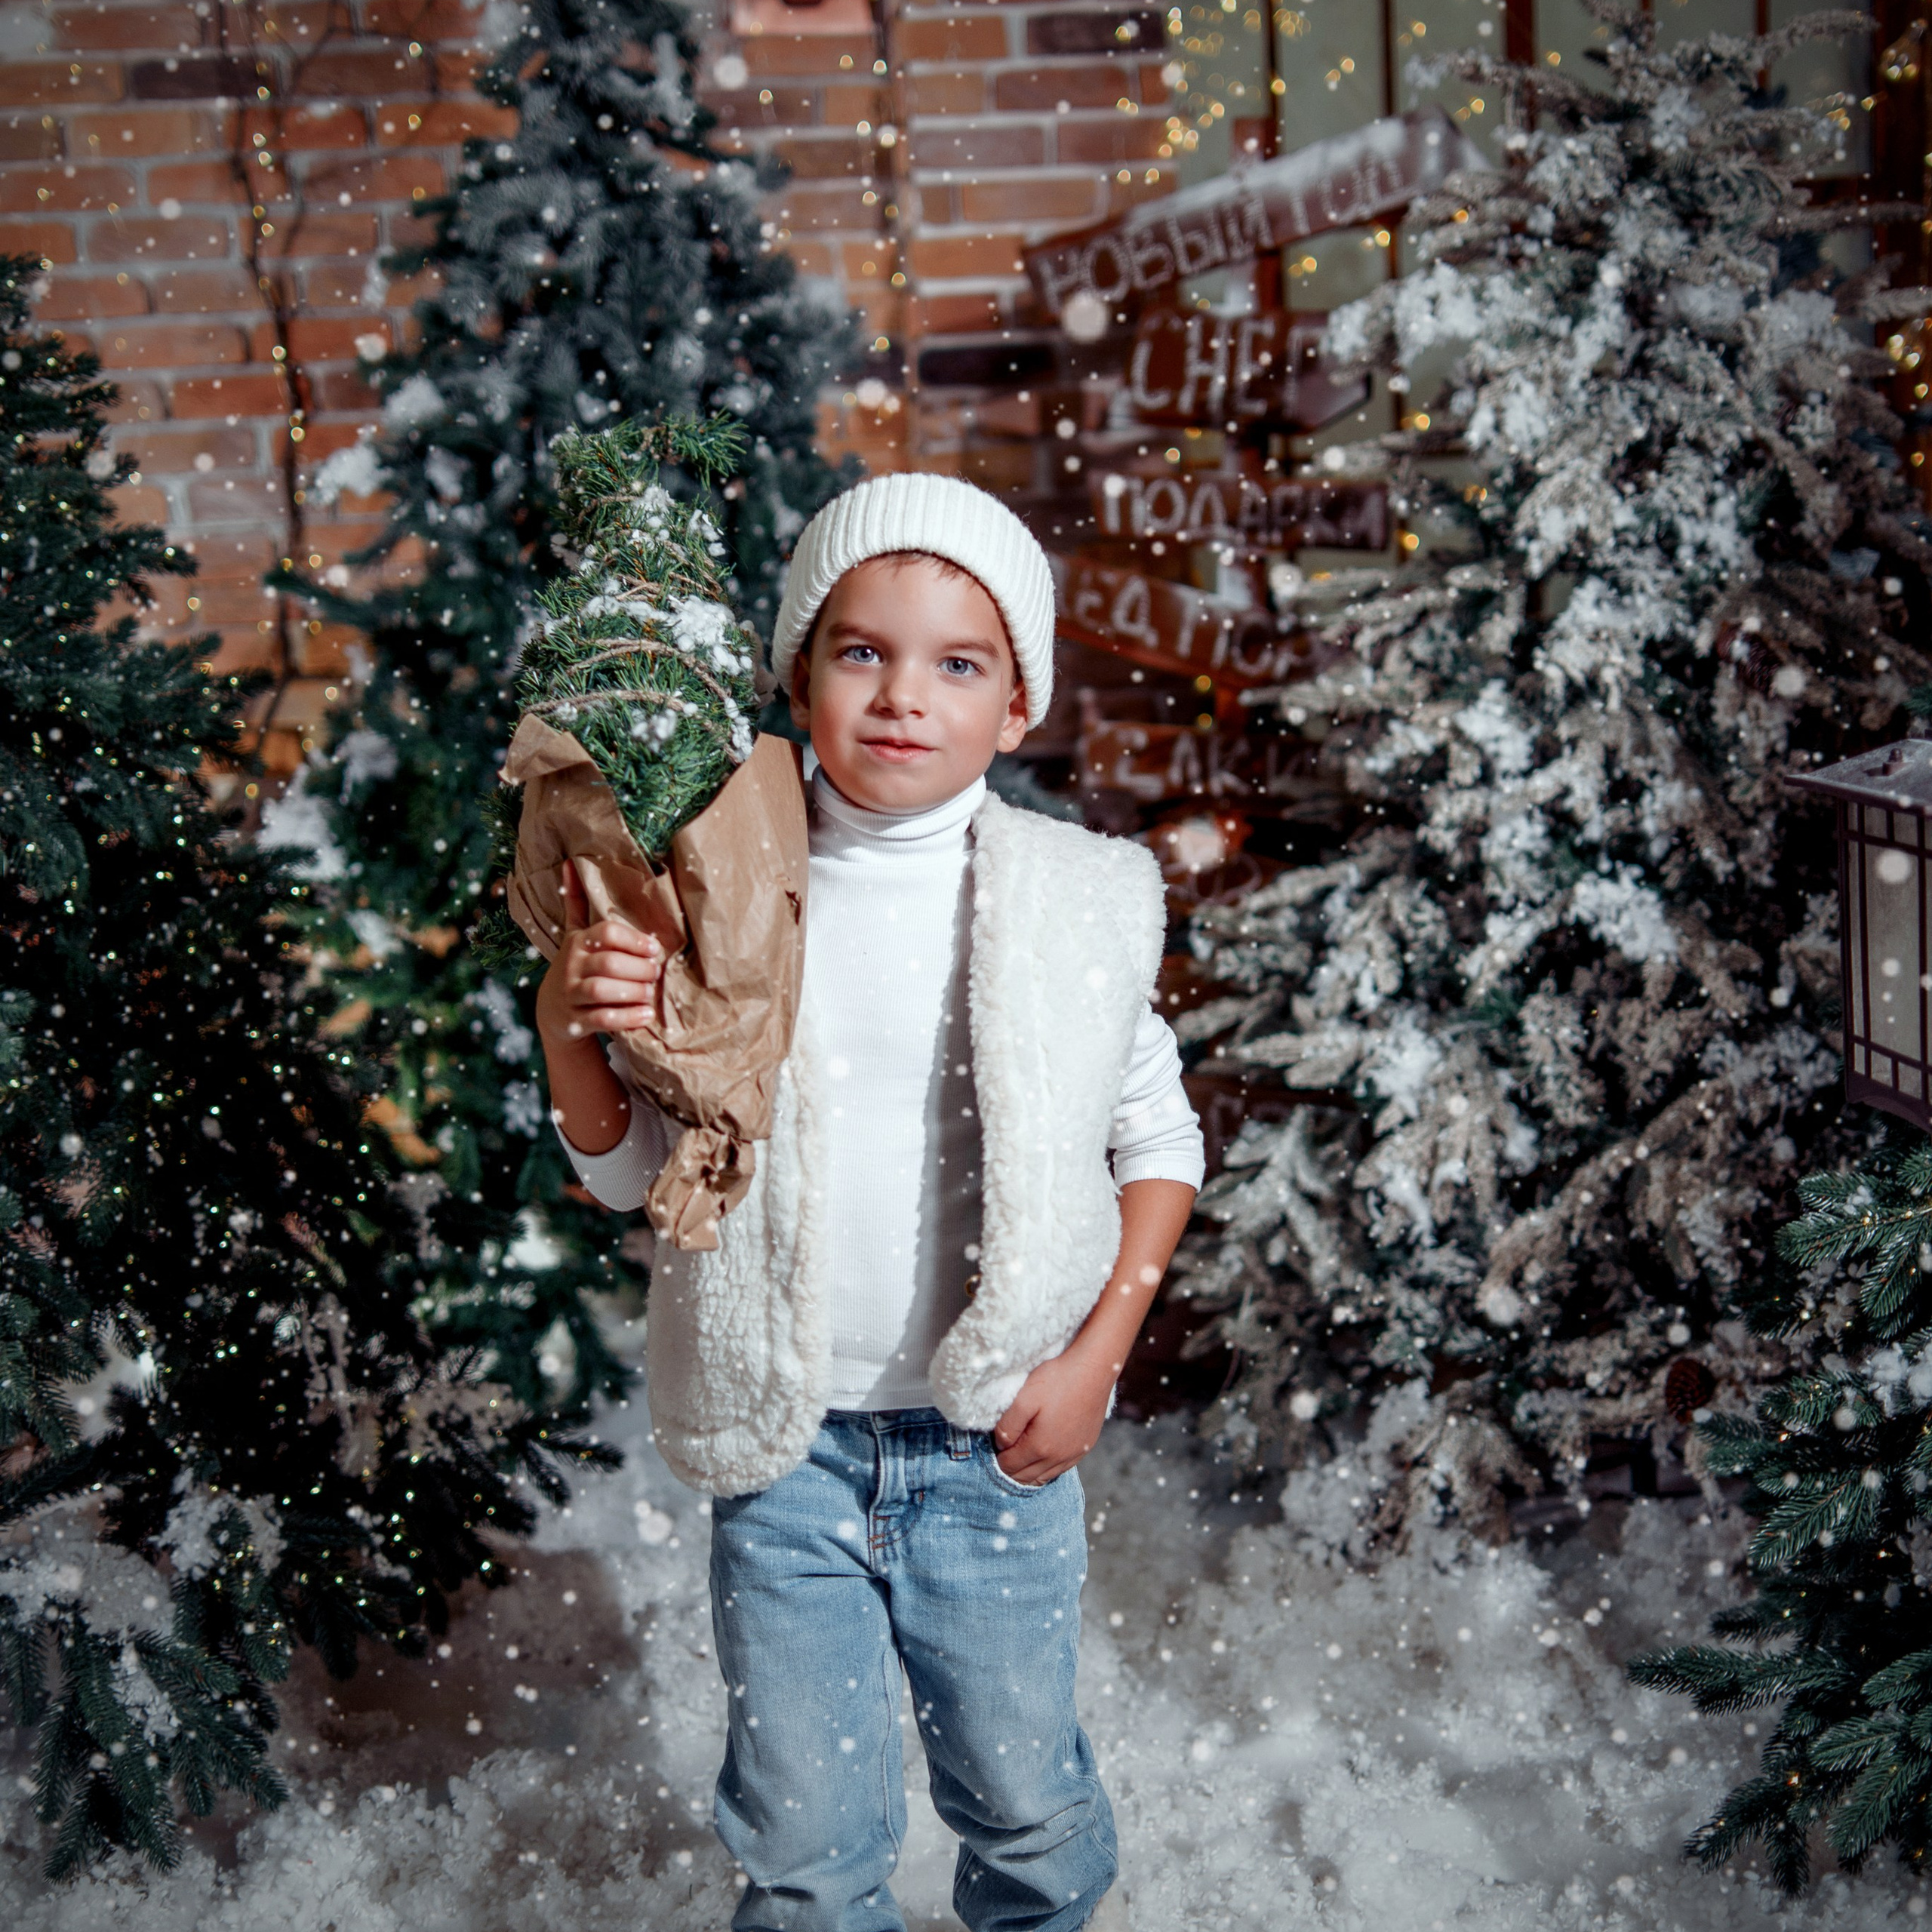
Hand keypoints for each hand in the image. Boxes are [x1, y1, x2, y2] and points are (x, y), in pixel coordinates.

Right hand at [534, 857, 666, 1047]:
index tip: (654, 948)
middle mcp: (572, 966)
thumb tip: (571, 861)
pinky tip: (646, 1015)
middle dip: (638, 969)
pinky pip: (603, 1019)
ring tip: (651, 994)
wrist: (552, 1010)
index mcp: (579, 942)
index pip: (606, 932)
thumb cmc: (575, 965)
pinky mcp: (576, 1020)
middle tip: (656, 973)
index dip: (633, 940)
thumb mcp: (575, 934)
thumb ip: (577, 902)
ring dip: (633, 992)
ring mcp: (572, 994)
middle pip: (609, 963)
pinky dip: (627, 1018)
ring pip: (602, 991)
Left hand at [989, 1343, 1116, 1487]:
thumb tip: (1001, 1445)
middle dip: (1010, 1468)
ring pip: (1043, 1477)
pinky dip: (1046, 1467)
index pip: (1009, 1467)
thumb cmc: (1057, 1379)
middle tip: (1004, 1450)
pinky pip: (1060, 1469)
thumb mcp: (1023, 1398)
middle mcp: (1059, 1458)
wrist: (1093, 1368)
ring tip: (1019, 1454)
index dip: (997, 1457)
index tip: (995, 1443)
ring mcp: (1074, 1454)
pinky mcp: (1085, 1447)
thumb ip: (1007, 1426)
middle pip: (1025, 1477)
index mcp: (1040, 1447)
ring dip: (1028, 1470)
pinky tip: (1041, 1454)